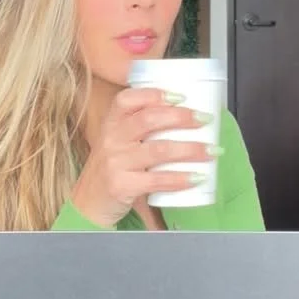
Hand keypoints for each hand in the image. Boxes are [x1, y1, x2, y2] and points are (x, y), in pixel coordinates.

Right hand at [70, 87, 214, 227]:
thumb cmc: (110, 168)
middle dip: (181, 117)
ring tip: (211, 150)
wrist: (88, 203)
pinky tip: (196, 177)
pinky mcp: (121, 185)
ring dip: (190, 149)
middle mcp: (111, 139)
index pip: (127, 100)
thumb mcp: (117, 141)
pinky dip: (180, 178)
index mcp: (111, 123)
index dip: (154, 95)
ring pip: (158, 150)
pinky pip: (156, 180)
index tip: (180, 96)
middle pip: (148, 120)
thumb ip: (140, 128)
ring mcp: (115, 163)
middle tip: (204, 119)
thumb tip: (184, 116)